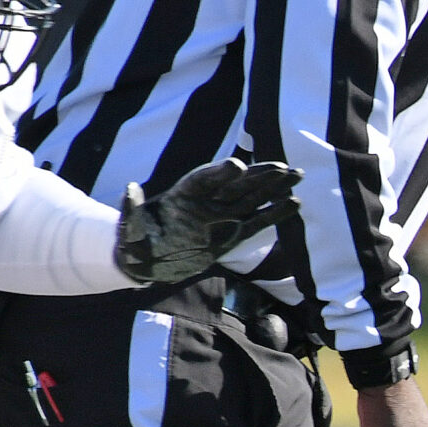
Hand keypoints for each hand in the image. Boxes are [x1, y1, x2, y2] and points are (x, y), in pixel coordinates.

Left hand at [115, 158, 302, 283]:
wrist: (146, 260)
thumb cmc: (135, 241)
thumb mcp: (130, 227)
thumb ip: (132, 209)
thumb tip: (129, 189)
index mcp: (184, 194)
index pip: (205, 179)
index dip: (220, 172)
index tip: (237, 166)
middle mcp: (207, 201)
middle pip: (237, 184)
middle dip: (259, 175)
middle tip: (282, 167)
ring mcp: (222, 216)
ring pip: (252, 197)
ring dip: (274, 186)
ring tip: (297, 174)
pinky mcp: (232, 234)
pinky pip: (257, 221)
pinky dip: (276, 213)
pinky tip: (295, 203)